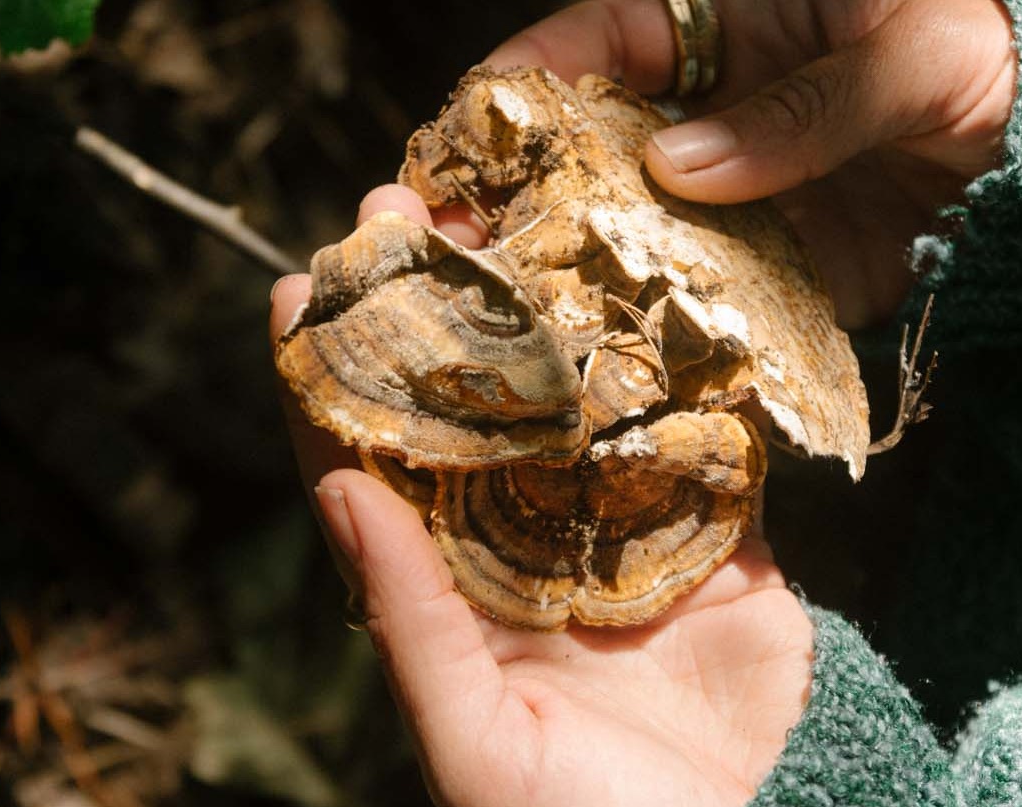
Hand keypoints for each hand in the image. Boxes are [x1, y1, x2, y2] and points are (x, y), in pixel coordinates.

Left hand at [272, 187, 816, 806]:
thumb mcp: (474, 743)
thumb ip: (412, 623)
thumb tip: (335, 489)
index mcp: (448, 599)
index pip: (371, 470)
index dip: (334, 379)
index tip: (300, 286)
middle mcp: (525, 552)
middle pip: (470, 409)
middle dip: (438, 311)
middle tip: (409, 209)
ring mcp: (624, 539)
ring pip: (580, 402)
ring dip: (554, 311)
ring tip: (527, 212)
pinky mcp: (721, 544)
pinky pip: (702, 438)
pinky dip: (692, 366)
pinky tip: (669, 280)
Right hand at [485, 0, 1017, 326]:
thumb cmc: (1010, 46)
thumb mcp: (912, 55)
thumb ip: (801, 111)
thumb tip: (677, 167)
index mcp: (741, 10)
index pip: (608, 35)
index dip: (530, 78)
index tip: (469, 132)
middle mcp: (728, 99)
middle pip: (600, 142)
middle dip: (532, 193)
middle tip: (464, 249)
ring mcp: (756, 187)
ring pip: (645, 229)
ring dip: (591, 276)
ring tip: (525, 325)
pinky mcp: (797, 263)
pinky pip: (722, 297)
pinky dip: (681, 331)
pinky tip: (630, 365)